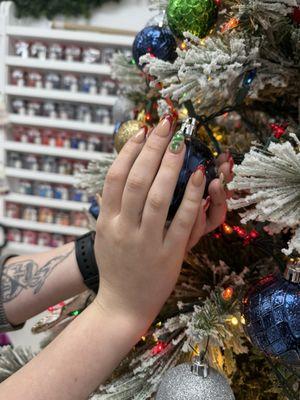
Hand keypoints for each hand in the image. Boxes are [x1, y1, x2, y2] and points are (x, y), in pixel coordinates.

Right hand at [93, 115, 229, 330]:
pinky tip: (198, 176)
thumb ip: (109, 208)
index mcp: (107, 221)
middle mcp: (124, 228)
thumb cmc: (114, 268)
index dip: (129, 151)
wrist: (121, 306)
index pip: (115, 178)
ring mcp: (146, 242)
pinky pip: (182, 221)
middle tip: (166, 125)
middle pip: (137, 180)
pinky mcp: (168, 255)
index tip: (143, 131)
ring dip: (170, 166)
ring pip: (158, 196)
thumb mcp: (104, 236)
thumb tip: (117, 177)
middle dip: (152, 148)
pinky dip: (191, 197)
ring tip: (180, 143)